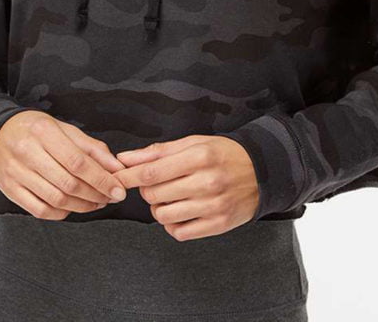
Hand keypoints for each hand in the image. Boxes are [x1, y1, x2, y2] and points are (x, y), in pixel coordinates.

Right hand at [0, 111, 127, 218]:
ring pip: (56, 199)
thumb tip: (116, 167)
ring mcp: (16, 173)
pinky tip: (73, 207)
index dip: (101, 179)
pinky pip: (40, 210)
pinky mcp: (10, 190)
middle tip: (110, 198)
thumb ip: (91, 147)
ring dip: (82, 206)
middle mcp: (28, 152)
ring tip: (96, 203)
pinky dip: (61, 213)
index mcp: (44, 132)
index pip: (78, 162)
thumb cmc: (37, 130)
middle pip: (68, 183)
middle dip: (95, 195)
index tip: (118, 189)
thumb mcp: (64, 129)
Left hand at [112, 135, 259, 240]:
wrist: (261, 171)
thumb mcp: (194, 143)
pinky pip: (180, 233)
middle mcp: (206, 182)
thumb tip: (126, 158)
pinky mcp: (218, 225)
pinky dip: (172, 225)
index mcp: (199, 157)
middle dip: (146, 190)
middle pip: (155, 195)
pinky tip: (180, 212)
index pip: (152, 171)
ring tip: (169, 198)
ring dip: (158, 208)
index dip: (129, 176)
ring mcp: (213, 206)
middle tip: (155, 184)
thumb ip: (158, 152)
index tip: (116, 178)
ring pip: (164, 216)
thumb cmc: (223, 154)